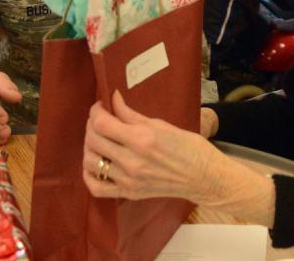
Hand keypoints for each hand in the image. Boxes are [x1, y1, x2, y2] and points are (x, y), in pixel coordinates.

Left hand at [82, 91, 223, 203]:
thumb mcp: (161, 124)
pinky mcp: (129, 193)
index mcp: (142, 139)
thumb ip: (132, 115)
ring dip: (89, 147)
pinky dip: (89, 175)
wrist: (204, 177)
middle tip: (100, 120)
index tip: (100, 106)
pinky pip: (97, 187)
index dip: (95, 111)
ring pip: (90, 162)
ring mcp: (129, 180)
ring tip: (98, 139)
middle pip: (93, 141)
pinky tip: (94, 164)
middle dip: (92, 125)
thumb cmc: (189, 147)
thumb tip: (113, 99)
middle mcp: (132, 161)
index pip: (102, 124)